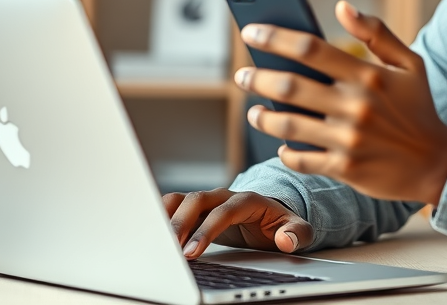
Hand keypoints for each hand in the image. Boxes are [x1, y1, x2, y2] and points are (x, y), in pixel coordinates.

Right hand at [162, 188, 312, 258]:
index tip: (194, 251)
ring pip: (181, 200)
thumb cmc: (279, 224)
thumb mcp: (296, 229)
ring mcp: (208, 200)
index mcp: (248, 200)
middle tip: (170, 248)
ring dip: (165, 217)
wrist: (269, 216)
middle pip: (197, 200)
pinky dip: (160, 216)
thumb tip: (286, 240)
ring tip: (154, 239)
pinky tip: (150, 232)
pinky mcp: (195, 208)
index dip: (207, 229)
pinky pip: (173, 206)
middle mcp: (224, 196)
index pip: (224, 211)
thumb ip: (296, 234)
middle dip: (181, 223)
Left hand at [237, 1, 446, 204]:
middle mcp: (355, 106)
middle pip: (290, 86)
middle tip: (242, 74)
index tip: (252, 31)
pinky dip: (286, 152)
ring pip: (289, 125)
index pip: (311, 49)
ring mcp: (348, 139)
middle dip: (257, 77)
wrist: (438, 163)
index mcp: (368, 75)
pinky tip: (282, 143)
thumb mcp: (410, 64)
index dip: (275, 37)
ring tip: (254, 110)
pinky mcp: (345, 168)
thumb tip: (342, 7)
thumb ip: (377, 33)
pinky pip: (302, 160)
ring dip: (263, 116)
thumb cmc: (419, 109)